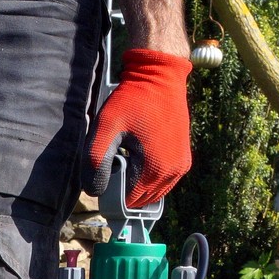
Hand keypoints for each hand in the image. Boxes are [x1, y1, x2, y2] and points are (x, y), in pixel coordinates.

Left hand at [86, 49, 191, 209]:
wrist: (159, 76)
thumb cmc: (131, 100)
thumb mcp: (105, 129)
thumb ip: (95, 163)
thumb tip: (94, 192)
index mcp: (154, 170)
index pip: (126, 202)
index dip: (110, 192)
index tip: (105, 168)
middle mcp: (172, 173)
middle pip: (140, 200)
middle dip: (124, 188)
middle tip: (114, 159)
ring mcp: (180, 167)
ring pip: (151, 192)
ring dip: (136, 182)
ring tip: (127, 155)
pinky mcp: (183, 159)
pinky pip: (162, 181)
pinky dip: (148, 176)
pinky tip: (138, 155)